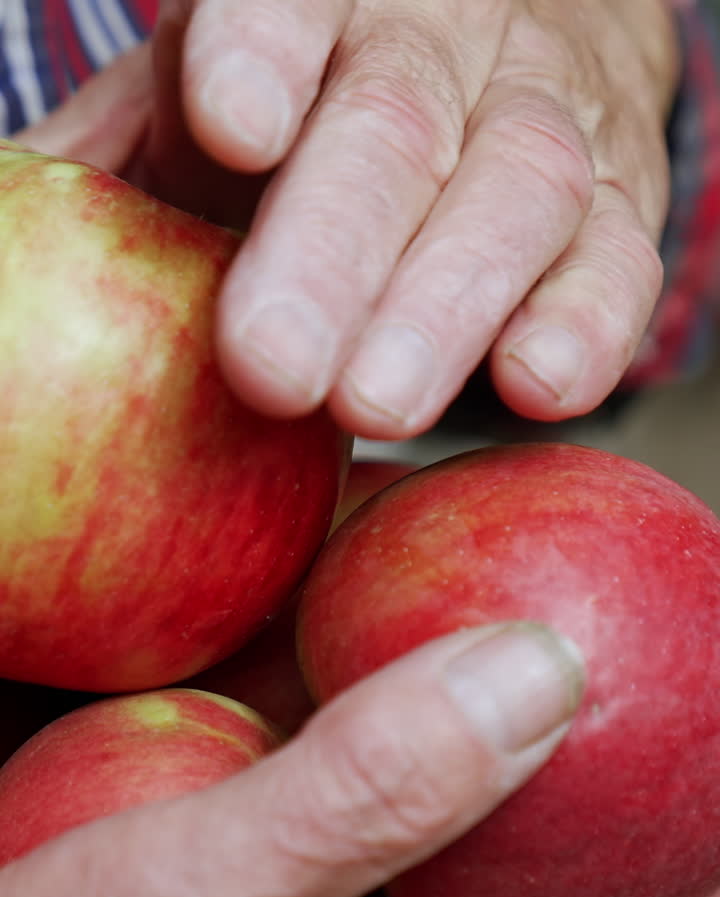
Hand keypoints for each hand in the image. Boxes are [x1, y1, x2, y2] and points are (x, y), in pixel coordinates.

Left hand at [17, 0, 678, 440]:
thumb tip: (13, 211)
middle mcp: (448, 41)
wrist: (509, 60)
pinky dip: (587, 327)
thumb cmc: (324, 101)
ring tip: (378, 405)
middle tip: (274, 367)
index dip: (265, 49)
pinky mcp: (624, 211)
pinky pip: (621, 264)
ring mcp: (548, 121)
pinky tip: (536, 385)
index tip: (227, 123)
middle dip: (332, 246)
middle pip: (395, 123)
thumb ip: (132, 144)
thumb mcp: (223, 93)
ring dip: (446, 305)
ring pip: (519, 191)